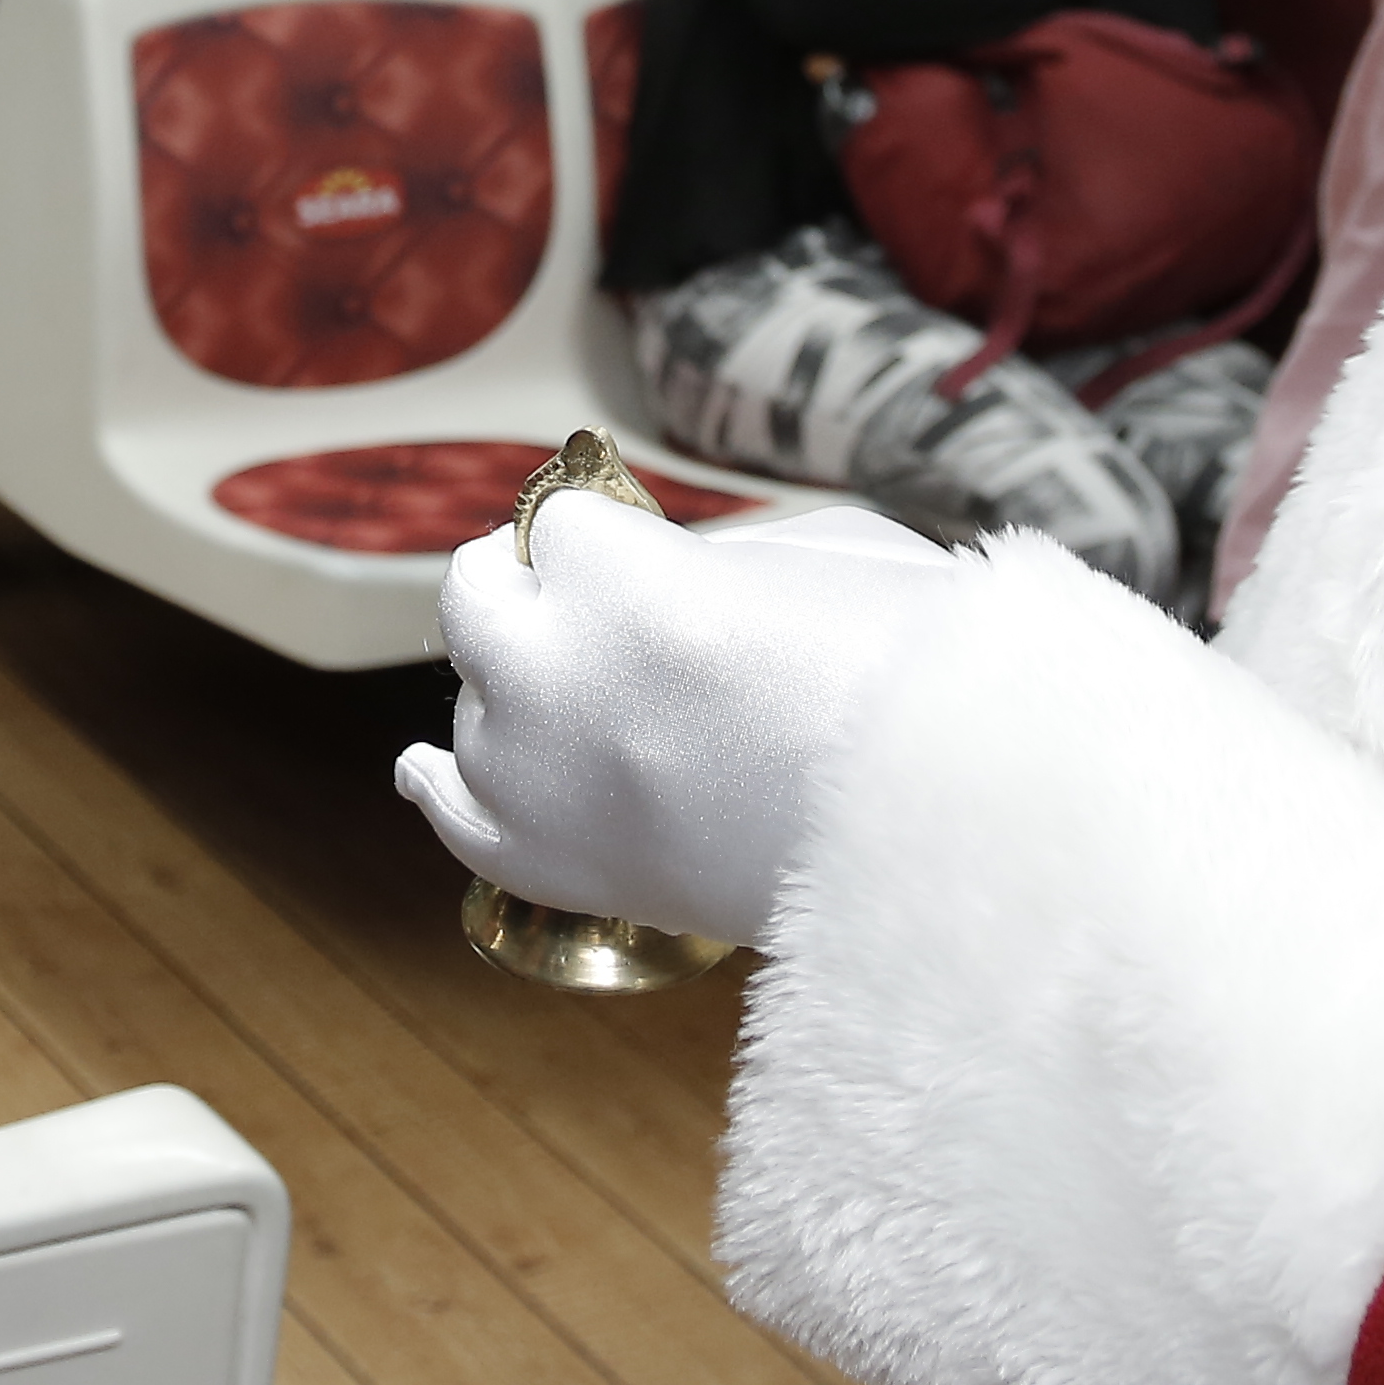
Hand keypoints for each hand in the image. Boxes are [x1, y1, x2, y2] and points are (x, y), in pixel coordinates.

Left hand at [392, 497, 959, 948]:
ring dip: (526, 692)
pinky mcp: (547, 866)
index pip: (556, 518)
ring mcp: (534, 777)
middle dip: (536, 590)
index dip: (610, 536)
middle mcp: (546, 672)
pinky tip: (428, 767)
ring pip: (476, 701)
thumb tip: (658, 565)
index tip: (653, 555)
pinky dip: (445, 783)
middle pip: (478, 596)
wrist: (955, 842)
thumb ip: (707, 547)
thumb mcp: (820, 547)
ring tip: (615, 714)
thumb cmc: (911, 676)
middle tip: (614, 616)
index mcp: (615, 578)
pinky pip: (453, 811)